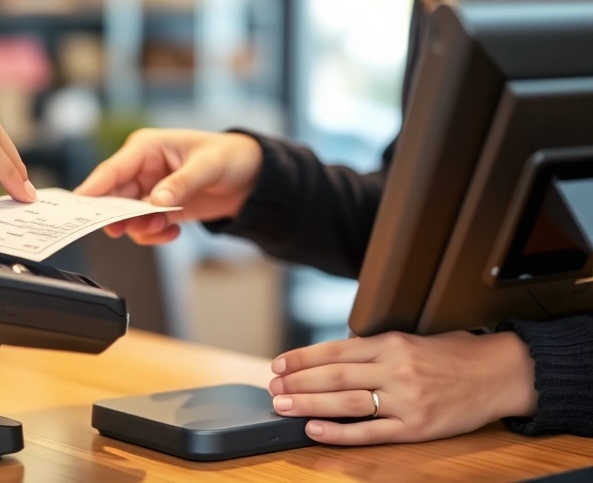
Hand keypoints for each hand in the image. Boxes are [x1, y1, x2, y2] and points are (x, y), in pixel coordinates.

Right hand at [75, 129, 261, 244]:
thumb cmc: (229, 157)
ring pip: (126, 217)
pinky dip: (155, 234)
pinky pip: (143, 228)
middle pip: (112, 197)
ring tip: (166, 226)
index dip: (94, 188)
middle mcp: (141, 169)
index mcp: (146, 148)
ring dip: (142, 227)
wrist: (251, 177)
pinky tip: (174, 230)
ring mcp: (148, 191)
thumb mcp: (207, 166)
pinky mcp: (159, 209)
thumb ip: (180, 184)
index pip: (112, 170)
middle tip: (129, 228)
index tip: (79, 206)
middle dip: (120, 216)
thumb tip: (155, 201)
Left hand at [268, 331, 537, 444]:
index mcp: (391, 344)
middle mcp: (396, 369)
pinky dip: (340, 431)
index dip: (302, 358)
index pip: (335, 351)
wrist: (498, 374)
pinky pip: (371, 431)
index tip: (278, 365)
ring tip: (284, 406)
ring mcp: (406, 400)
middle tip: (273, 388)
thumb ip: (373, 350)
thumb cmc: (453, 356)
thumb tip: (330, 360)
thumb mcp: (411, 341)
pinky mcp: (417, 427)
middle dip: (298, 382)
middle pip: (334, 376)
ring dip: (310, 404)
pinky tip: (316, 429)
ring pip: (347, 402)